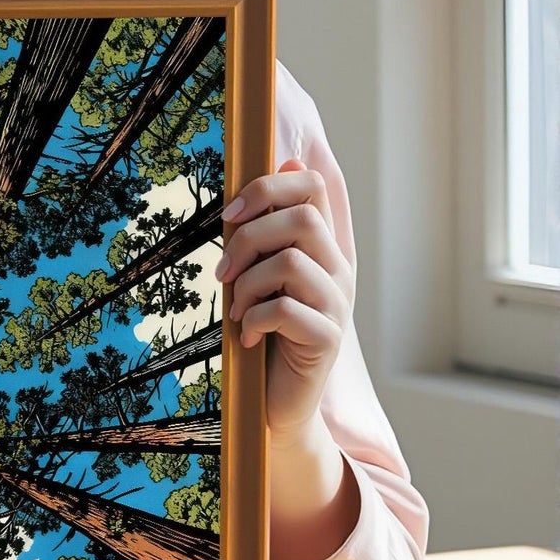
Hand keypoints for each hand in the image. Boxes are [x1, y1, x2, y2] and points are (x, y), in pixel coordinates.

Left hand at [217, 157, 353, 440]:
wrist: (277, 403)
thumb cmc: (264, 336)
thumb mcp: (261, 277)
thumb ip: (269, 230)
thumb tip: (286, 155)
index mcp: (322, 248)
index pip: (313, 186)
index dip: (270, 185)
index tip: (230, 213)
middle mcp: (338, 269)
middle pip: (301, 218)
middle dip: (247, 239)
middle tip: (222, 275)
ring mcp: (338, 303)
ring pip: (289, 262)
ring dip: (247, 286)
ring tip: (236, 312)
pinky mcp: (327, 338)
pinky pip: (284, 310)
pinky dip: (253, 321)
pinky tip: (247, 338)